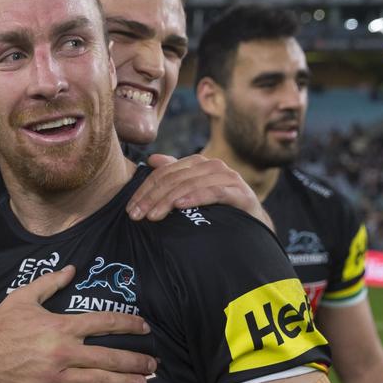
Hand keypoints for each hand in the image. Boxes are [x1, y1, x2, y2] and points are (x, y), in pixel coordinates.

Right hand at [0, 265, 155, 382]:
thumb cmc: (1, 324)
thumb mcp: (24, 296)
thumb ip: (51, 282)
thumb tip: (72, 269)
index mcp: (60, 326)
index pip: (103, 322)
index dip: (128, 324)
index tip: (144, 327)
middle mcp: (63, 352)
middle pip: (108, 357)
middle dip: (135, 360)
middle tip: (153, 363)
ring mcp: (55, 378)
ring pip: (98, 382)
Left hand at [126, 154, 273, 229]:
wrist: (252, 224)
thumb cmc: (218, 208)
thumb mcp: (192, 191)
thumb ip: (173, 174)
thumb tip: (152, 159)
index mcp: (197, 164)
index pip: (163, 174)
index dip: (144, 190)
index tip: (130, 209)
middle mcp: (211, 166)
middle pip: (173, 179)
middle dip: (152, 198)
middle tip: (136, 216)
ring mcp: (227, 177)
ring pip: (189, 185)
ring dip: (168, 200)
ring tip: (153, 216)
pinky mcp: (240, 192)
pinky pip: (214, 192)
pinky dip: (195, 197)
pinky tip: (180, 206)